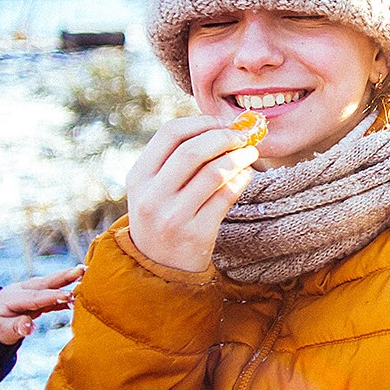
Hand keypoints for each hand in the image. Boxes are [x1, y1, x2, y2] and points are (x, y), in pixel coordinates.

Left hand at [0, 264, 84, 343]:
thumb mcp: (2, 330)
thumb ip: (16, 327)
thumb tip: (28, 326)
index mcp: (14, 298)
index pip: (36, 297)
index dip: (52, 296)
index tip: (69, 296)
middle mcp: (25, 290)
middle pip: (46, 282)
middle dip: (64, 276)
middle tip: (81, 270)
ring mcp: (32, 291)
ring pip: (52, 284)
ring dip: (68, 278)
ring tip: (86, 272)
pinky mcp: (39, 296)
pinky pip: (54, 294)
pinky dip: (67, 293)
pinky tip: (81, 295)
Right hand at [124, 116, 263, 273]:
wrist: (159, 268)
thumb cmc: (163, 216)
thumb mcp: (154, 188)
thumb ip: (175, 160)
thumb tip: (220, 126)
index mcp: (138, 177)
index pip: (170, 134)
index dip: (201, 122)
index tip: (221, 122)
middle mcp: (151, 196)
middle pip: (193, 150)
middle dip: (224, 137)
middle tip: (243, 135)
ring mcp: (173, 216)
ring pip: (213, 173)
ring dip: (239, 157)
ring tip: (251, 153)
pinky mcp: (196, 233)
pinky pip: (226, 196)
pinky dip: (241, 179)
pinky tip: (246, 175)